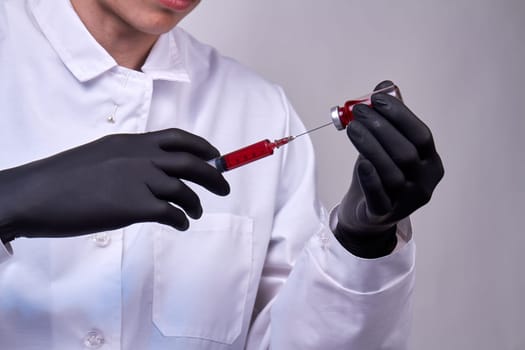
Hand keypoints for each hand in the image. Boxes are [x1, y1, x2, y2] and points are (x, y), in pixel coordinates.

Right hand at [0, 129, 229, 241]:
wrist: (34, 195)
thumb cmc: (62, 179)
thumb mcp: (100, 156)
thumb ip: (129, 159)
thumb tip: (155, 172)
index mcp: (130, 142)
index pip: (177, 138)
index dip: (202, 146)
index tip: (216, 156)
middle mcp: (139, 157)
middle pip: (190, 162)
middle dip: (214, 175)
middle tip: (224, 187)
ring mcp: (137, 180)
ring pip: (183, 190)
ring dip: (196, 203)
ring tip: (196, 213)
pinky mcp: (132, 206)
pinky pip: (171, 213)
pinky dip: (181, 220)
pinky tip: (180, 225)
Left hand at [336, 81, 443, 257]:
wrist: (367, 213)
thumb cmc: (378, 174)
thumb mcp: (385, 146)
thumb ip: (387, 119)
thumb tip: (383, 86)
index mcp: (431, 163)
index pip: (421, 135)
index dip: (400, 115)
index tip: (376, 100)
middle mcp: (424, 184)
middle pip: (406, 153)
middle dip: (380, 127)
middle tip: (357, 112)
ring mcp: (406, 203)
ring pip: (392, 172)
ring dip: (370, 146)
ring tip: (351, 128)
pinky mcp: (384, 215)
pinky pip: (379, 197)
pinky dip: (370, 179)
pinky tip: (360, 163)